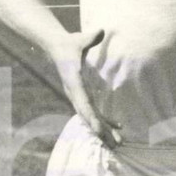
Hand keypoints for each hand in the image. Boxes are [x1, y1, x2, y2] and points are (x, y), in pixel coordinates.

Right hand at [52, 28, 121, 146]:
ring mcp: (78, 96)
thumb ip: (89, 38)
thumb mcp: (78, 40)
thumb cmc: (69, 44)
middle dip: (101, 131)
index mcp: (74, 83)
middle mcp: (75, 93)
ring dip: (104, 130)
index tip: (98, 130)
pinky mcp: (82, 95)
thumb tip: (100, 31)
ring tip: (118, 143)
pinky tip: (117, 126)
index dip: (91, 117)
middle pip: (88, 116)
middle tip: (115, 144)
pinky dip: (105, 120)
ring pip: (91, 117)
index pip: (82, 103)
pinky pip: (93, 111)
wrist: (57, 47)